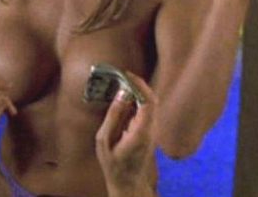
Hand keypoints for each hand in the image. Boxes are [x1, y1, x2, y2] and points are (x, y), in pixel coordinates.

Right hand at [95, 72, 156, 196]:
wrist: (128, 183)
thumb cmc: (113, 164)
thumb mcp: (104, 140)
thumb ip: (113, 116)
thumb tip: (121, 94)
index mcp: (141, 131)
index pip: (148, 101)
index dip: (140, 84)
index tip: (126, 74)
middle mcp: (151, 129)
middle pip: (152, 100)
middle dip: (139, 85)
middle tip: (123, 76)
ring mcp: (152, 131)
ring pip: (151, 104)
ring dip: (138, 92)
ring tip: (121, 84)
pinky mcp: (149, 132)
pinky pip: (146, 111)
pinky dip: (137, 101)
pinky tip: (124, 99)